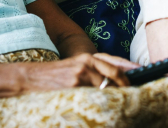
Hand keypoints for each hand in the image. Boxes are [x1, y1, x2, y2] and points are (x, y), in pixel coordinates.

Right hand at [18, 52, 139, 93]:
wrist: (29, 78)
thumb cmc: (55, 74)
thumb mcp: (75, 66)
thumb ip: (95, 70)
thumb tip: (116, 80)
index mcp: (88, 57)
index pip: (115, 65)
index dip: (128, 74)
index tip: (138, 81)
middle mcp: (86, 64)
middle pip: (113, 77)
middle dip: (122, 88)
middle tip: (130, 97)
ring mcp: (79, 77)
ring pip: (104, 89)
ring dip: (110, 98)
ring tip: (116, 105)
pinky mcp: (72, 88)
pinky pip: (91, 98)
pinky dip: (98, 104)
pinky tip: (100, 109)